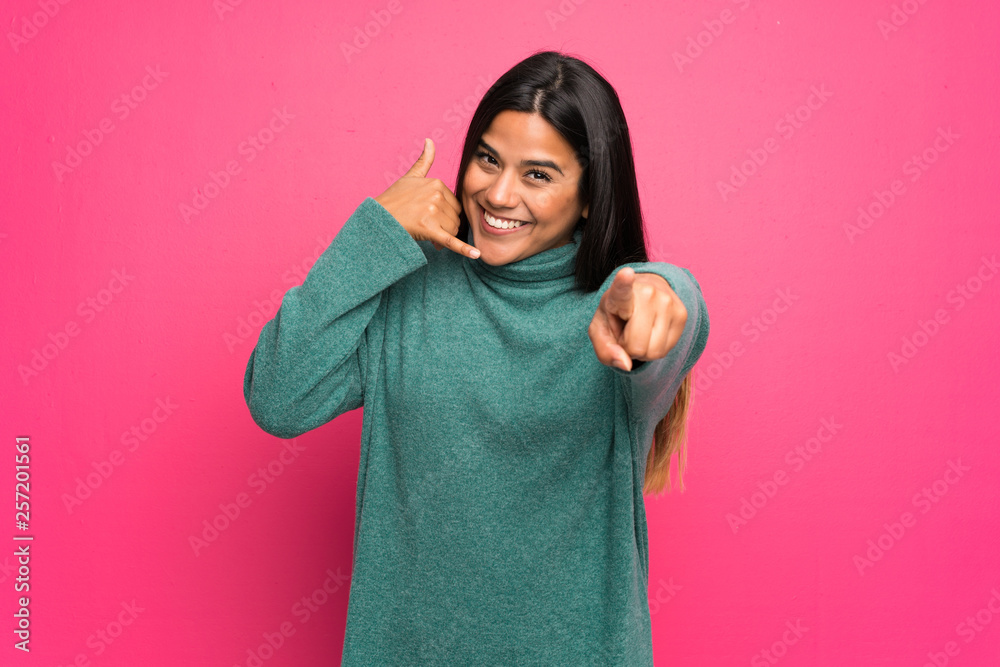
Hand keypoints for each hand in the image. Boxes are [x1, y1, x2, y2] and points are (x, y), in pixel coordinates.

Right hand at [374, 138, 479, 258]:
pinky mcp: (429, 229)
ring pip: (452, 230)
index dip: (446, 215)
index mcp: (437, 183)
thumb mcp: (410, 177)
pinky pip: (451, 241)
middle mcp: (436, 195)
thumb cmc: (394, 200)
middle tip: (428, 229)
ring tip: (427, 235)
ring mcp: (433, 212)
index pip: (454, 205)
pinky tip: (476, 255)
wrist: (378, 219)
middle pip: (456, 218)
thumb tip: (430, 141)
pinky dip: (465, 249)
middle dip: (446, 227)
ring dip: (444, 237)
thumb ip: (424, 161)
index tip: (432, 218)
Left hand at [588, 267, 687, 370]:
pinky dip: (655, 349)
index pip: (622, 289)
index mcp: (621, 294)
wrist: (643, 294)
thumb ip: (605, 350)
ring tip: (639, 330)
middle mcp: (647, 293)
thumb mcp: (600, 330)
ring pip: (654, 352)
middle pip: (636, 346)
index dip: (623, 283)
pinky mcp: (682, 314)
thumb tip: (626, 365)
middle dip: (628, 348)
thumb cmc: (616, 315)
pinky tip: (651, 332)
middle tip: (627, 331)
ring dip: (643, 350)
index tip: (626, 273)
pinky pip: (666, 351)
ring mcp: (668, 302)